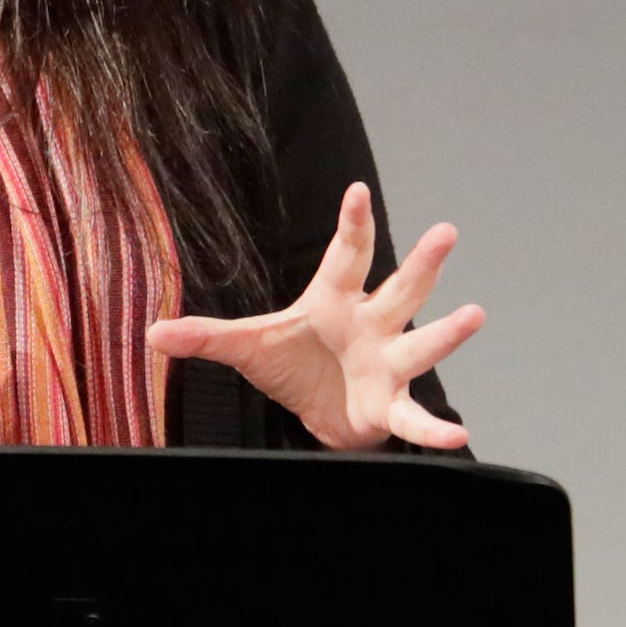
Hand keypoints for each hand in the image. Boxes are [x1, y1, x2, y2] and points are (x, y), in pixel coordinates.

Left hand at [146, 183, 479, 450]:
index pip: (345, 256)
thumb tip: (151, 332)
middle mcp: (370, 325)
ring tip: (474, 314)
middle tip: (446, 232)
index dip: (351, 223)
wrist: (317, 413)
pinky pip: (414, 416)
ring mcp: (386, 363)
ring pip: (420, 344)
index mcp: (335, 301)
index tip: (356, 190)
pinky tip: (457, 436)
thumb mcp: (246, 347)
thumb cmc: (293, 364)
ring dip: (447, 333)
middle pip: (399, 290)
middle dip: (422, 264)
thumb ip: (204, 336)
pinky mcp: (389, 405)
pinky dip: (433, 429)